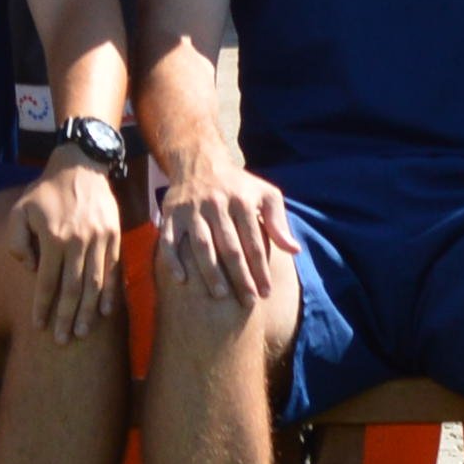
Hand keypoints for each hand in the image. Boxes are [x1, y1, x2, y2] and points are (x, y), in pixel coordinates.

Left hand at [11, 149, 129, 345]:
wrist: (80, 164)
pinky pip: (113, 270)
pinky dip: (110, 294)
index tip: (38, 327)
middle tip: (62, 341)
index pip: (47, 282)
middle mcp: (78, 241)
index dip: (42, 307)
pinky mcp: (115, 236)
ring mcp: (100, 239)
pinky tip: (106, 312)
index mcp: (53, 237)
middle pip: (73, 289)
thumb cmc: (45, 192)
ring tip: (83, 333)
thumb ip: (17, 243)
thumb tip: (31, 270)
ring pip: (95, 284)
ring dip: (89, 312)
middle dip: (67, 318)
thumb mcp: (19, 211)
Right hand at [150, 159, 293, 314]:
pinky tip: (182, 280)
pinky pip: (169, 240)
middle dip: (240, 277)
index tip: (266, 293)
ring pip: (202, 246)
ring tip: (221, 296)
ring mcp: (191, 210)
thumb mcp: (265, 194)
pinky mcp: (171, 214)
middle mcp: (216, 204)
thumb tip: (294, 250)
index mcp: (241, 201)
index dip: (261, 269)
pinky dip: (173, 260)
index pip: (254, 242)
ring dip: (211, 272)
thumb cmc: (238, 185)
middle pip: (230, 247)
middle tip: (248, 301)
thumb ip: (279, 222)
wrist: (199, 162)